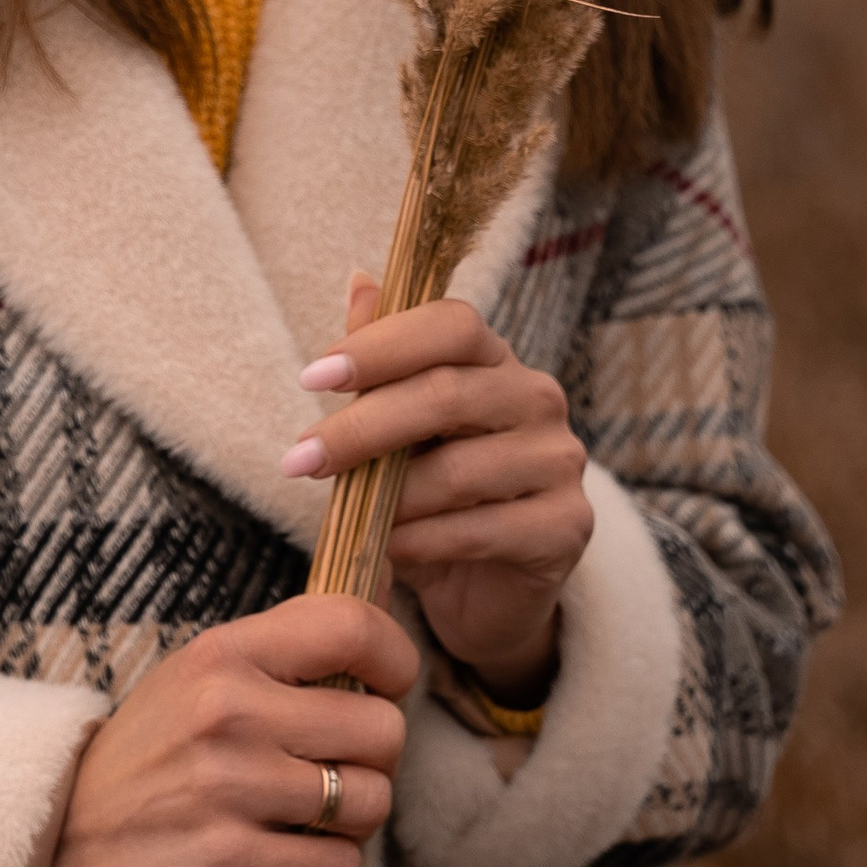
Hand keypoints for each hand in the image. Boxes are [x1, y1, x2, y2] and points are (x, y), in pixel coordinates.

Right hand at [7, 594, 417, 866]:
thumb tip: (387, 583)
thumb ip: (286, 646)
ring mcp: (229, 789)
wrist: (54, 849)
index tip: (385, 688)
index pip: (353, 626)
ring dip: (351, 822)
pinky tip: (283, 858)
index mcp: (223, 654)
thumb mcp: (199, 679)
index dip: (397, 660)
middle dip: (373, 760)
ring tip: (304, 818)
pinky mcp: (230, 864)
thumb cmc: (144, 761)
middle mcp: (228, 712)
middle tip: (330, 770)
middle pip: (384, 729)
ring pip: (370, 802)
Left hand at [282, 275, 591, 700]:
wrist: (482, 587)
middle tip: (298, 459)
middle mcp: (538, 398)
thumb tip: (359, 279)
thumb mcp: (395, 429)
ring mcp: (560, 461)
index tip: (312, 378)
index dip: (381, 346)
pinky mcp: (568, 526)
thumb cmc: (430, 494)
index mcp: (495, 360)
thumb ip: (380, 361)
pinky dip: (423, 541)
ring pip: (460, 470)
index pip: (451, 325)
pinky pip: (483, 529)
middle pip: (447, 394)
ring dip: (389, 496)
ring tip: (347, 514)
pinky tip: (388, 549)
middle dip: (362, 427)